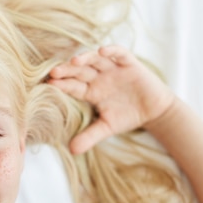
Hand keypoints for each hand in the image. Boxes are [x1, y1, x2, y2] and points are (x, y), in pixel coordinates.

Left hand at [48, 45, 175, 153]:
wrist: (154, 111)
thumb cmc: (127, 116)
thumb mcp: (107, 128)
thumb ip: (89, 137)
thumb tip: (72, 151)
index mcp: (91, 91)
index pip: (73, 86)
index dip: (62, 84)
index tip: (49, 84)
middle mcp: (99, 77)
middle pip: (79, 71)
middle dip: (67, 70)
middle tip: (54, 72)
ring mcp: (113, 69)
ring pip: (96, 59)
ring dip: (86, 58)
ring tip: (74, 61)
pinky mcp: (130, 64)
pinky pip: (119, 54)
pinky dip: (111, 51)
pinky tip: (102, 51)